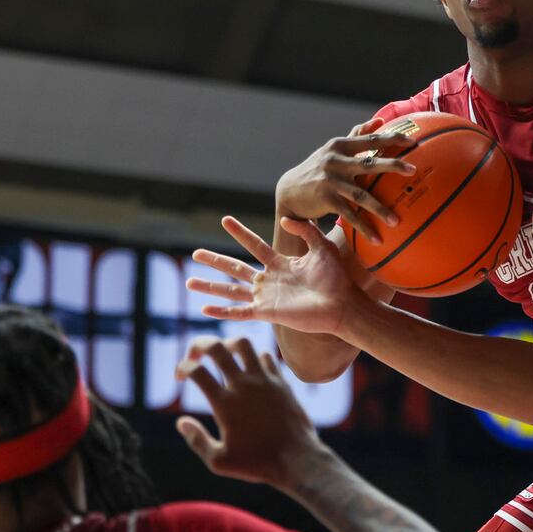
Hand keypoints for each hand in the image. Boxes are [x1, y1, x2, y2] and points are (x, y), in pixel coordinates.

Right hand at [174, 336, 322, 486]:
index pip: (195, 370)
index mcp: (225, 403)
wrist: (298, 459)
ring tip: (222, 357)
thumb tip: (181, 422)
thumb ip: (197, 440)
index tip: (180, 377)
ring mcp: (265, 381)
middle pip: (216, 347)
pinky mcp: (281, 382)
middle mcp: (244, 386)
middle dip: (199, 345)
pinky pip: (265, 356)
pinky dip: (253, 358)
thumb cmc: (257, 463)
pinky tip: (249, 373)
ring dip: (227, 344)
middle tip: (194, 356)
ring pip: (243, 343)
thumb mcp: (219, 461)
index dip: (182, 367)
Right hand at [188, 215, 365, 336]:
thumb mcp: (322, 246)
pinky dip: (222, 311)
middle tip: (195, 253)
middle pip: (235, 268)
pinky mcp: (268, 313)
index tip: (225, 219)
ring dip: (210, 287)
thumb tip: (285, 218)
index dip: (240, 233)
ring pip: (232, 291)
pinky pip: (240, 312)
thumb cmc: (337, 277)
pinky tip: (204, 308)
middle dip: (215, 261)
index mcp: (281, 264)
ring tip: (189, 282)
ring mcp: (267, 298)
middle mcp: (270, 280)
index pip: (254, 245)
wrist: (344, 304)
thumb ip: (305, 230)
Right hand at [276, 119, 415, 237]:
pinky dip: (364, 227)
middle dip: (393, 165)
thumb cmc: (319, 168)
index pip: (370, 140)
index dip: (392, 139)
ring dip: (380, 209)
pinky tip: (377, 239)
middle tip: (414, 170)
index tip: (413, 141)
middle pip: (369, 163)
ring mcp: (330, 181)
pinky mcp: (326, 200)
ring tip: (397, 221)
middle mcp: (335, 161)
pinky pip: (349, 215)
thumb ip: (357, 135)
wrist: (289, 191)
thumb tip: (380, 121)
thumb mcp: (334, 149)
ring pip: (361, 195)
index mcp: (340, 146)